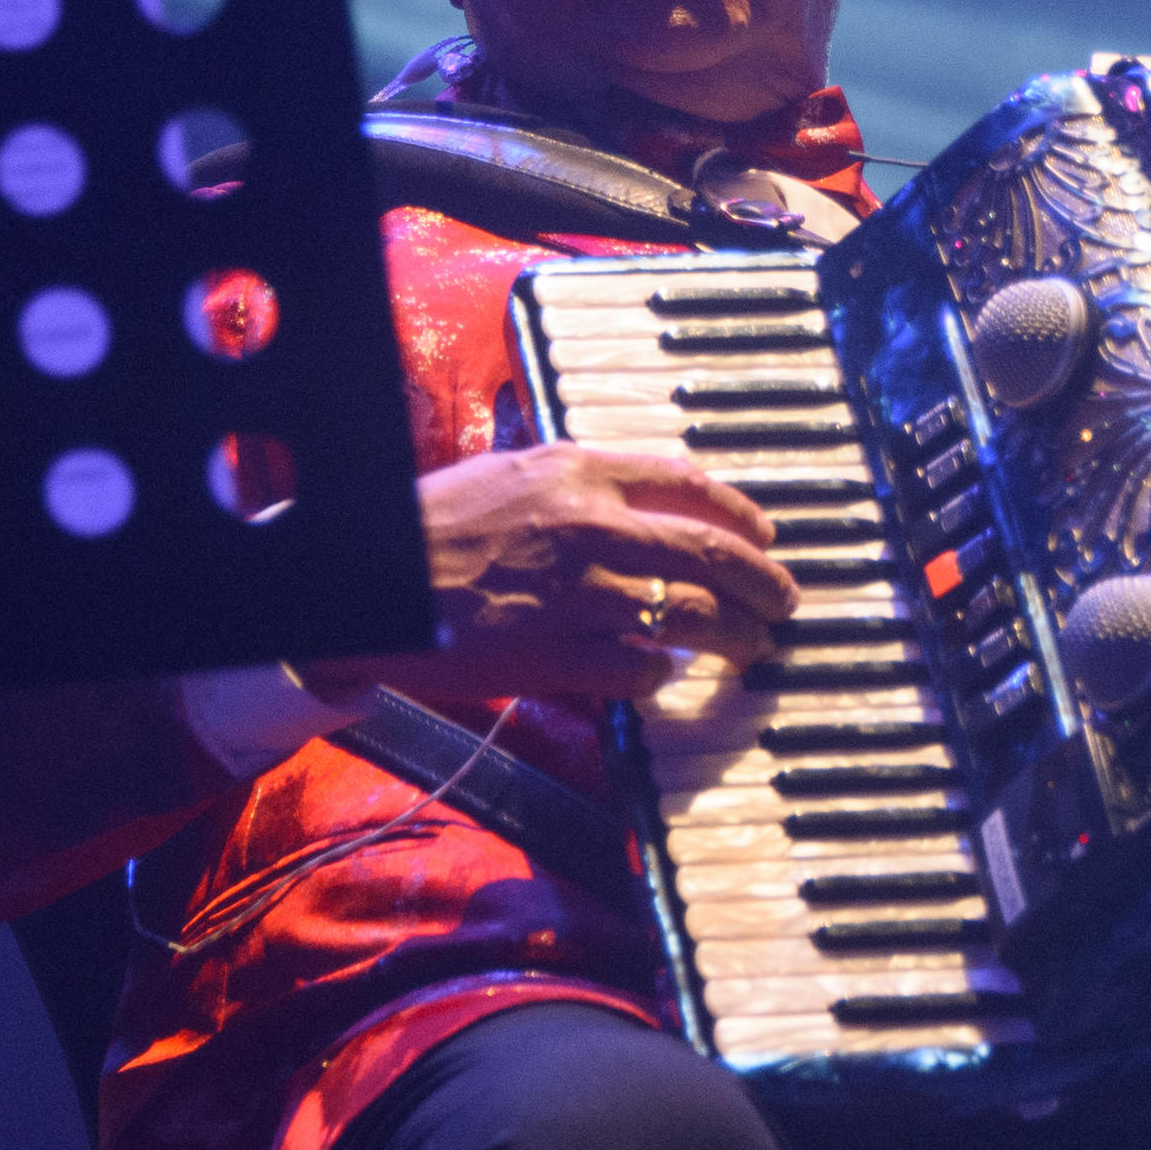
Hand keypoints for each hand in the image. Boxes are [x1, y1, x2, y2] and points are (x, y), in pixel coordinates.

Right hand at [305, 445, 801, 702]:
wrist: (367, 578)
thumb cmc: (435, 526)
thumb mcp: (516, 474)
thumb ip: (586, 484)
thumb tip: (654, 503)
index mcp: (581, 472)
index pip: (693, 487)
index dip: (745, 517)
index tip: (766, 537)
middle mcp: (593, 527)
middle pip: (714, 556)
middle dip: (766, 585)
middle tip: (783, 605)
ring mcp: (581, 596)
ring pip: (695, 617)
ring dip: (737, 638)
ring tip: (752, 649)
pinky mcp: (560, 658)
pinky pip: (642, 672)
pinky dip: (662, 678)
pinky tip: (663, 677)